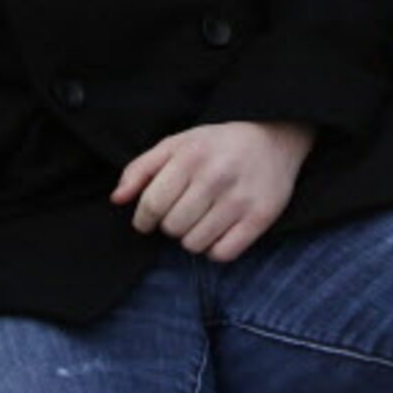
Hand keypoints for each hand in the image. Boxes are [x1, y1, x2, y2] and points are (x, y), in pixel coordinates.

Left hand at [111, 121, 314, 262]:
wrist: (275, 138)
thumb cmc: (218, 145)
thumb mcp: (177, 144)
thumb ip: (141, 169)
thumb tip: (117, 200)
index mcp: (191, 155)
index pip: (152, 205)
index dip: (143, 219)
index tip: (147, 221)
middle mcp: (216, 177)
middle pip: (172, 228)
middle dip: (171, 225)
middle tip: (183, 212)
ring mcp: (240, 199)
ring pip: (195, 245)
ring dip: (192, 238)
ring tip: (202, 220)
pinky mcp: (260, 218)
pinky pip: (222, 255)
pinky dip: (215, 249)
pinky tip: (219, 230)